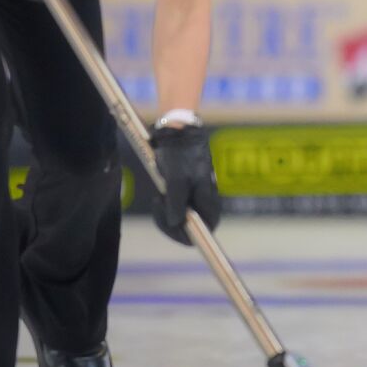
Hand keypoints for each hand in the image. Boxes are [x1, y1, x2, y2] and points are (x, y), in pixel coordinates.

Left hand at [150, 124, 220, 244]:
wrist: (177, 131)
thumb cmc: (179, 155)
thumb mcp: (176, 181)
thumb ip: (176, 205)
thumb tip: (177, 224)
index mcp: (208, 199)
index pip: (206, 229)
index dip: (190, 236)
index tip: (172, 229)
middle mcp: (204, 200)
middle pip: (192, 226)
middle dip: (172, 222)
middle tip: (159, 207)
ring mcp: (195, 194)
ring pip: (182, 216)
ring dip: (167, 213)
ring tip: (158, 198)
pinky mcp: (185, 188)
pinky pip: (176, 206)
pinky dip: (166, 204)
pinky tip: (159, 194)